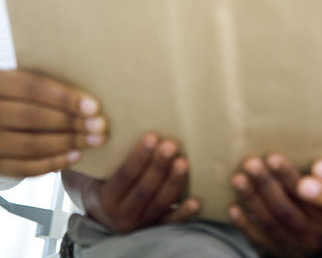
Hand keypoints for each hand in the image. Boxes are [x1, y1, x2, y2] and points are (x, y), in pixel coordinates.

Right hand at [0, 69, 105, 176]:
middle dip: (71, 122)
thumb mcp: (22, 82)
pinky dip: (52, 162)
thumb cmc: (17, 96)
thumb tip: (88, 98)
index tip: (94, 107)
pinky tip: (76, 156)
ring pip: (30, 144)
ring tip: (95, 140)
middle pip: (33, 117)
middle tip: (101, 126)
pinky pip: (24, 168)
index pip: (32, 88)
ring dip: (68, 143)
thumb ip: (45, 87)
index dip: (64, 98)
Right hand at [63, 132, 199, 232]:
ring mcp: (139, 226)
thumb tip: (123, 119)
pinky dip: (184, 213)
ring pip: (159, 204)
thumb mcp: (97, 168)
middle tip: (171, 144)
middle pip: (144, 190)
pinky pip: (170, 223)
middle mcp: (120, 217)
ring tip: (183, 162)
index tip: (152, 136)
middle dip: (159, 166)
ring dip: (173, 183)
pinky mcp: (154, 230)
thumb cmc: (101, 179)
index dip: (139, 156)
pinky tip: (196, 201)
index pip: (124, 176)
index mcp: (105, 199)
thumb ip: (107, 152)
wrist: (99, 213)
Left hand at [229, 153, 321, 257]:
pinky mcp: (279, 253)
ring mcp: (294, 245)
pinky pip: (259, 240)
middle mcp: (312, 233)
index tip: (273, 157)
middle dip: (265, 184)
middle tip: (251, 163)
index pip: (306, 194)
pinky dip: (245, 225)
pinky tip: (233, 208)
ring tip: (238, 178)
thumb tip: (306, 136)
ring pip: (270, 222)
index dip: (288, 176)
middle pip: (284, 208)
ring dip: (251, 199)